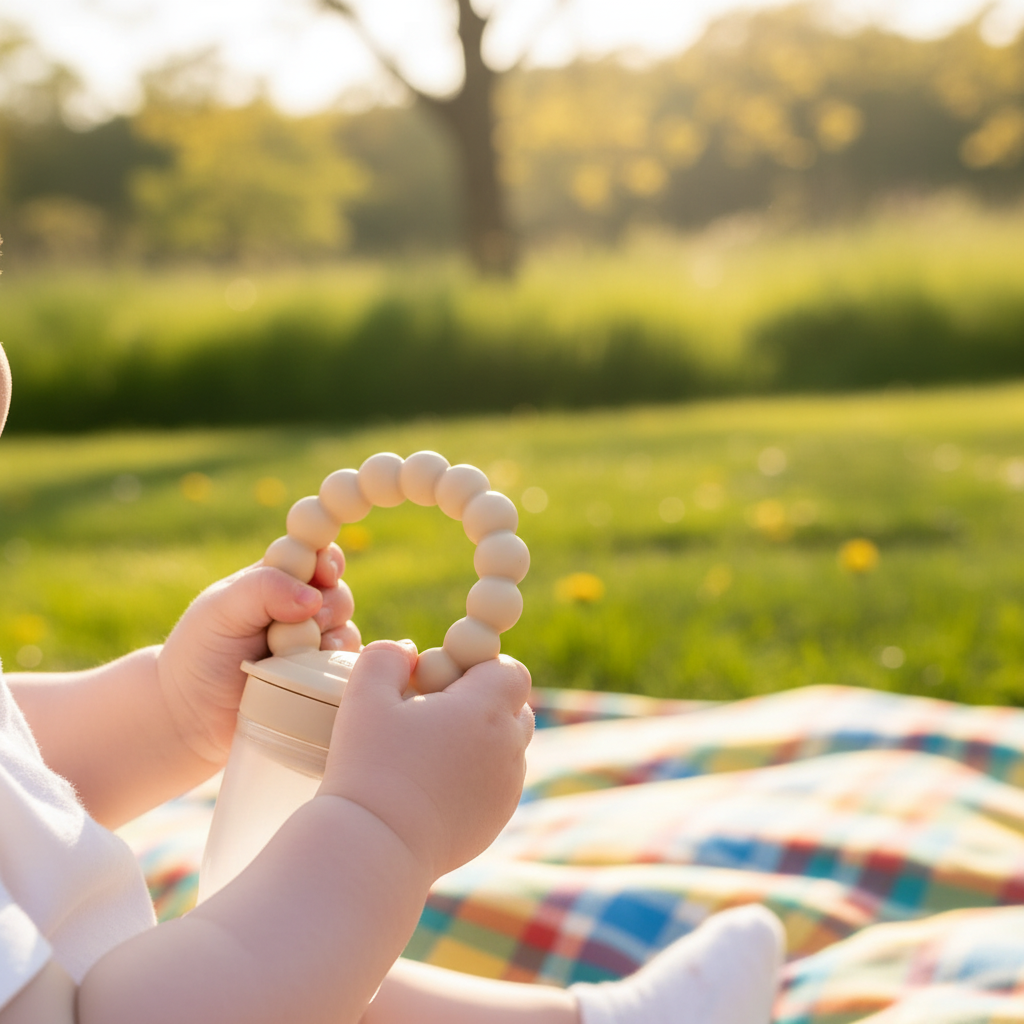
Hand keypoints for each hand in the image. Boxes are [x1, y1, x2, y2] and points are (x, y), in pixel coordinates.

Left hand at [157, 544, 360, 765]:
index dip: (327, 561)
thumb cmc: (200, 653)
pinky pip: (346, 668)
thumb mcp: (221, 609)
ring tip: (304, 654)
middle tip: (311, 621)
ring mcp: (311, 647)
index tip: (324, 573)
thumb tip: (313, 598)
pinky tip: (317, 672)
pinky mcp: (318, 681)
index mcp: (276, 582)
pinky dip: (339, 667)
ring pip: (346, 630)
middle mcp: (299, 611)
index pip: (315, 557)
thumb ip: (263, 589)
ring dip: (335, 638)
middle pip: (338, 593)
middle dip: (331, 603)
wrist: (191, 717)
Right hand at [320, 641, 533, 879]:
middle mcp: (508, 747)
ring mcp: (508, 787)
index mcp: (486, 709)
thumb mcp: (365, 695)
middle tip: (434, 710)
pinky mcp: (497, 819)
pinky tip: (432, 783)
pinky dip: (475, 774)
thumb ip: (387, 657)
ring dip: (479, 738)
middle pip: (514, 706)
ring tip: (429, 750)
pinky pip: (497, 781)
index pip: (509, 670)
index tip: (442, 677)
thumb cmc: (370, 767)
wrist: (375, 846)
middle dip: (482, 700)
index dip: (480, 666)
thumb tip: (409, 650)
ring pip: (506, 745)